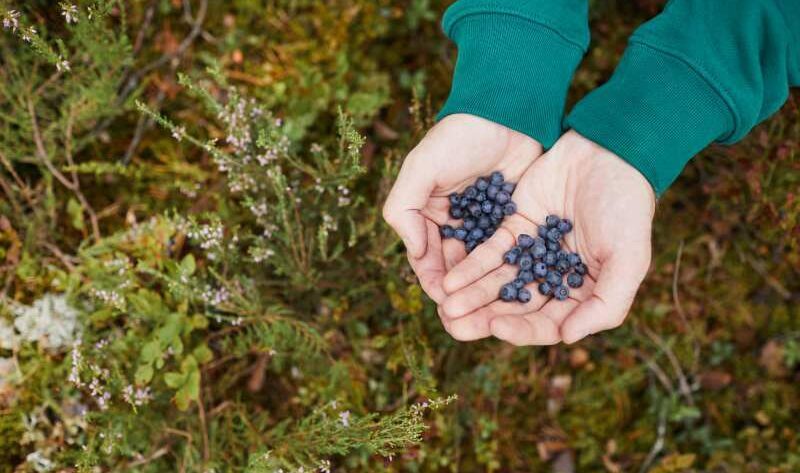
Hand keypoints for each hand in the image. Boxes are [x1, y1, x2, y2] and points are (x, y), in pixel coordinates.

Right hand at [382, 114, 541, 335]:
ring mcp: (485, 224)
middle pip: (454, 270)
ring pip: (482, 268)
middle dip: (460, 297)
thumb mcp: (421, 167)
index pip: (426, 259)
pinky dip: (509, 274)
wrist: (507, 112)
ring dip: (484, 293)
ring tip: (493, 317)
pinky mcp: (514, 222)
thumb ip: (404, 208)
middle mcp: (454, 224)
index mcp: (427, 215)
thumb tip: (412, 253)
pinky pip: (508, 254)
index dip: (434, 284)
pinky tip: (517, 294)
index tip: (444, 305)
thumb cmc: (459, 137)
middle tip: (468, 323)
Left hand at [439, 130, 655, 344]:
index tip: (496, 327)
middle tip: (454, 327)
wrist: (608, 153)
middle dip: (484, 319)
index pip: (547, 323)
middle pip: (514, 308)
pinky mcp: (514, 229)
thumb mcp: (629, 259)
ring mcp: (531, 254)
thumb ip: (606, 303)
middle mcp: (553, 278)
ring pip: (497, 284)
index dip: (521, 329)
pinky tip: (450, 280)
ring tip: (445, 308)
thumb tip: (567, 337)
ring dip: (471, 297)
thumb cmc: (627, 208)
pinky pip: (488, 254)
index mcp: (582, 293)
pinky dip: (469, 268)